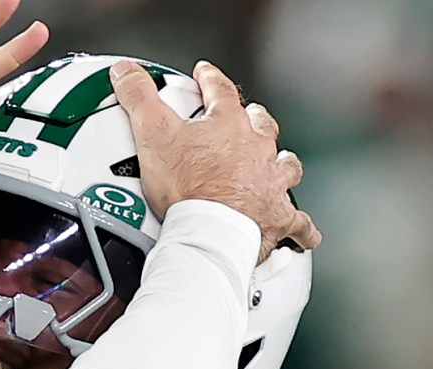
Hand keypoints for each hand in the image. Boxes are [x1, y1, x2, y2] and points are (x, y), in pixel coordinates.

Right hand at [110, 61, 321, 261]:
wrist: (209, 231)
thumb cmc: (187, 187)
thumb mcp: (153, 133)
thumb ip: (139, 98)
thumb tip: (127, 73)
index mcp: (229, 126)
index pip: (221, 91)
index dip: (211, 80)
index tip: (206, 75)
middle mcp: (257, 150)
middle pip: (261, 125)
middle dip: (254, 119)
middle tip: (246, 119)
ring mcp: (270, 183)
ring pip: (285, 165)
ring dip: (281, 163)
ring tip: (277, 165)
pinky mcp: (277, 217)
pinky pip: (298, 222)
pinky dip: (302, 227)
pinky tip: (305, 231)